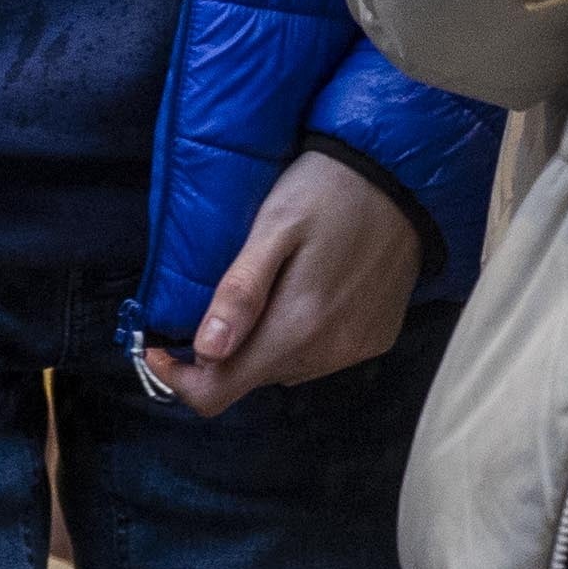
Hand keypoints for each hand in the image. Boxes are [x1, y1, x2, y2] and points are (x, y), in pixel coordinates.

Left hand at [150, 150, 421, 416]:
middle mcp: (327, 353)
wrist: (404, 175)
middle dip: (226, 351)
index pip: (216, 393)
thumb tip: (206, 351)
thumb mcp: (274, 226)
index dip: (178, 377)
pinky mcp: (376, 339)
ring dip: (267, 344)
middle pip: (251, 378)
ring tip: (273, 291)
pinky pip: (322, 356)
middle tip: (226, 299)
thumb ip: (241, 291)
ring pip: (286, 369)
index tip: (162, 344)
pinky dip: (305, 336)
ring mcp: (355, 349)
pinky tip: (314, 294)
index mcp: (295, 329)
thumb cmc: (328, 190)